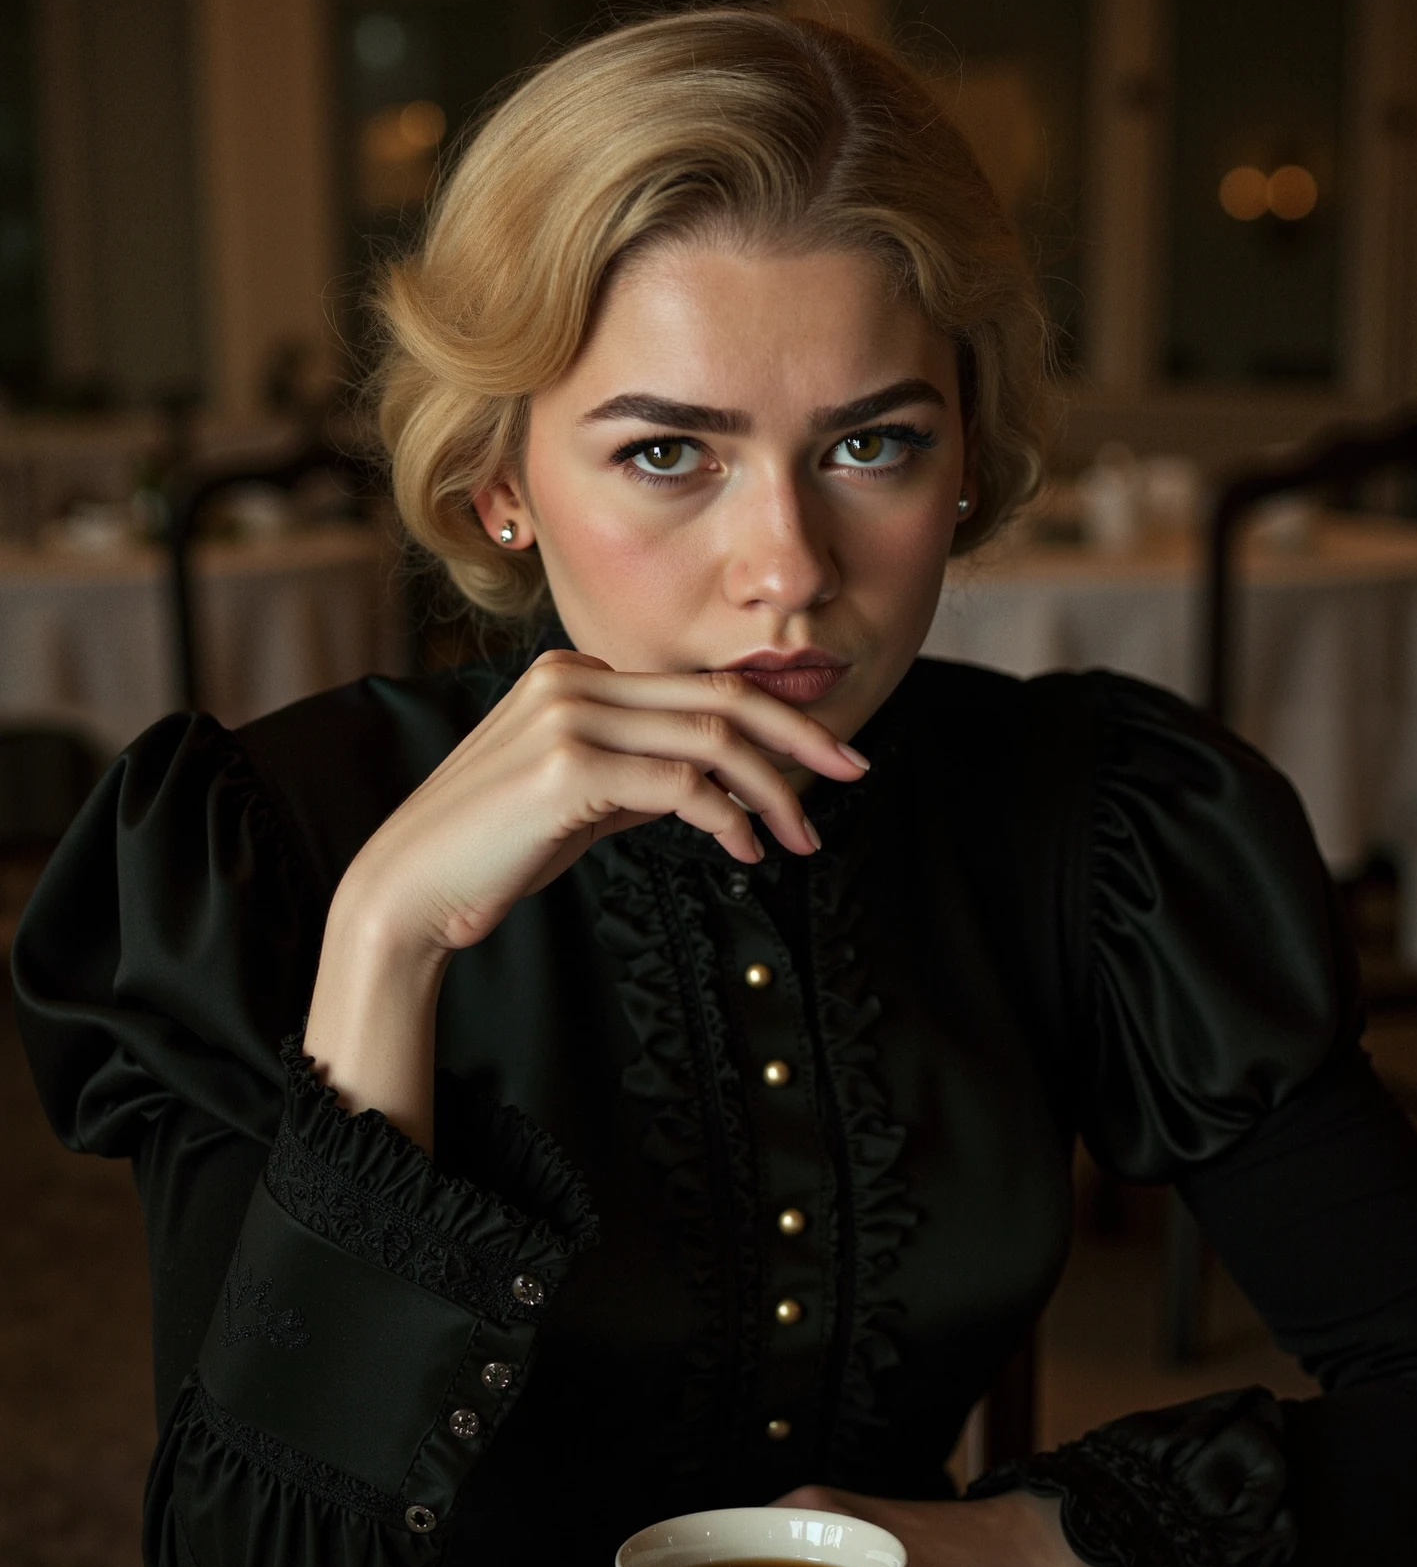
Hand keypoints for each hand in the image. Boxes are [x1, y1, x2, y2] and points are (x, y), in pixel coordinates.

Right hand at [331, 648, 864, 960]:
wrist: (412, 890)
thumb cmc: (497, 851)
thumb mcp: (584, 798)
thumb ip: (644, 775)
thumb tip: (723, 786)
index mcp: (573, 676)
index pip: (700, 686)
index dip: (775, 718)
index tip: (825, 758)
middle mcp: (571, 681)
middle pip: (719, 696)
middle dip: (801, 734)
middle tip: (854, 772)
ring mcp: (568, 716)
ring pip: (710, 738)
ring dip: (772, 790)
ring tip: (802, 837)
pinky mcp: (568, 766)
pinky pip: (681, 784)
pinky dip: (727, 817)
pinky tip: (744, 850)